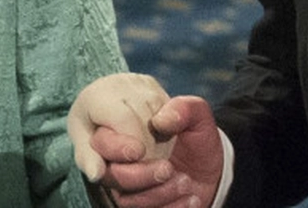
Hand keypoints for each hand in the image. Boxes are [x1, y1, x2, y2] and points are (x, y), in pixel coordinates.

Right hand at [69, 74, 223, 206]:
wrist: (207, 164)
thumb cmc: (193, 132)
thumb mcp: (197, 115)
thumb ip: (183, 108)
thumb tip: (160, 121)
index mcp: (118, 124)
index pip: (100, 137)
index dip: (113, 147)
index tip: (138, 150)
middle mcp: (112, 154)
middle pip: (107, 172)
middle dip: (137, 175)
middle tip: (167, 168)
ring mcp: (122, 182)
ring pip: (122, 196)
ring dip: (156, 194)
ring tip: (185, 182)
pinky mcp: (135, 203)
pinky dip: (169, 207)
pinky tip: (190, 198)